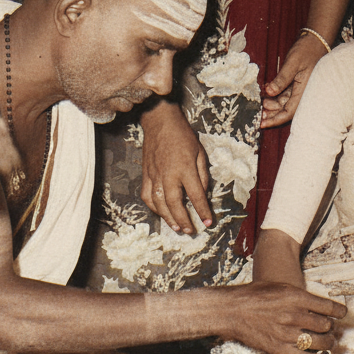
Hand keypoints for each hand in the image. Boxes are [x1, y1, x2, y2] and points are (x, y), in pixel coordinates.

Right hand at [141, 103, 211, 232]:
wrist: (160, 122)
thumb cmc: (183, 136)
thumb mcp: (200, 152)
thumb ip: (202, 175)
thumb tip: (202, 193)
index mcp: (185, 168)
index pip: (195, 195)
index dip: (202, 211)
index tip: (208, 222)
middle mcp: (168, 174)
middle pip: (174, 204)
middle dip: (183, 220)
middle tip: (190, 231)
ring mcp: (154, 175)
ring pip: (159, 203)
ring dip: (168, 218)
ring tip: (177, 227)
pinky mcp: (145, 174)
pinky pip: (147, 196)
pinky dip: (153, 207)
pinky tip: (161, 213)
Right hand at [222, 281, 345, 353]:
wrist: (231, 311)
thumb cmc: (255, 296)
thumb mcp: (281, 287)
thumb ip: (301, 296)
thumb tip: (320, 304)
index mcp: (296, 297)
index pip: (330, 307)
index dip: (340, 312)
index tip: (342, 314)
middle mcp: (294, 315)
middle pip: (327, 325)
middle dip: (333, 328)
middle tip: (332, 329)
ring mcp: (287, 333)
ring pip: (320, 342)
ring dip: (329, 343)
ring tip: (329, 342)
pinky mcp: (280, 349)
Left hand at [261, 34, 325, 128]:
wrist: (315, 41)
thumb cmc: (306, 50)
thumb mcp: (293, 63)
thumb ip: (281, 78)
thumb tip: (269, 92)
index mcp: (304, 91)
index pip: (289, 112)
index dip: (275, 119)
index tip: (262, 124)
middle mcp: (303, 93)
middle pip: (286, 110)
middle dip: (272, 115)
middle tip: (257, 116)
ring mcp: (299, 89)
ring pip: (284, 103)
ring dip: (272, 105)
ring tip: (260, 104)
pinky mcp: (296, 84)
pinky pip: (284, 95)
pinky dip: (275, 96)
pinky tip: (266, 94)